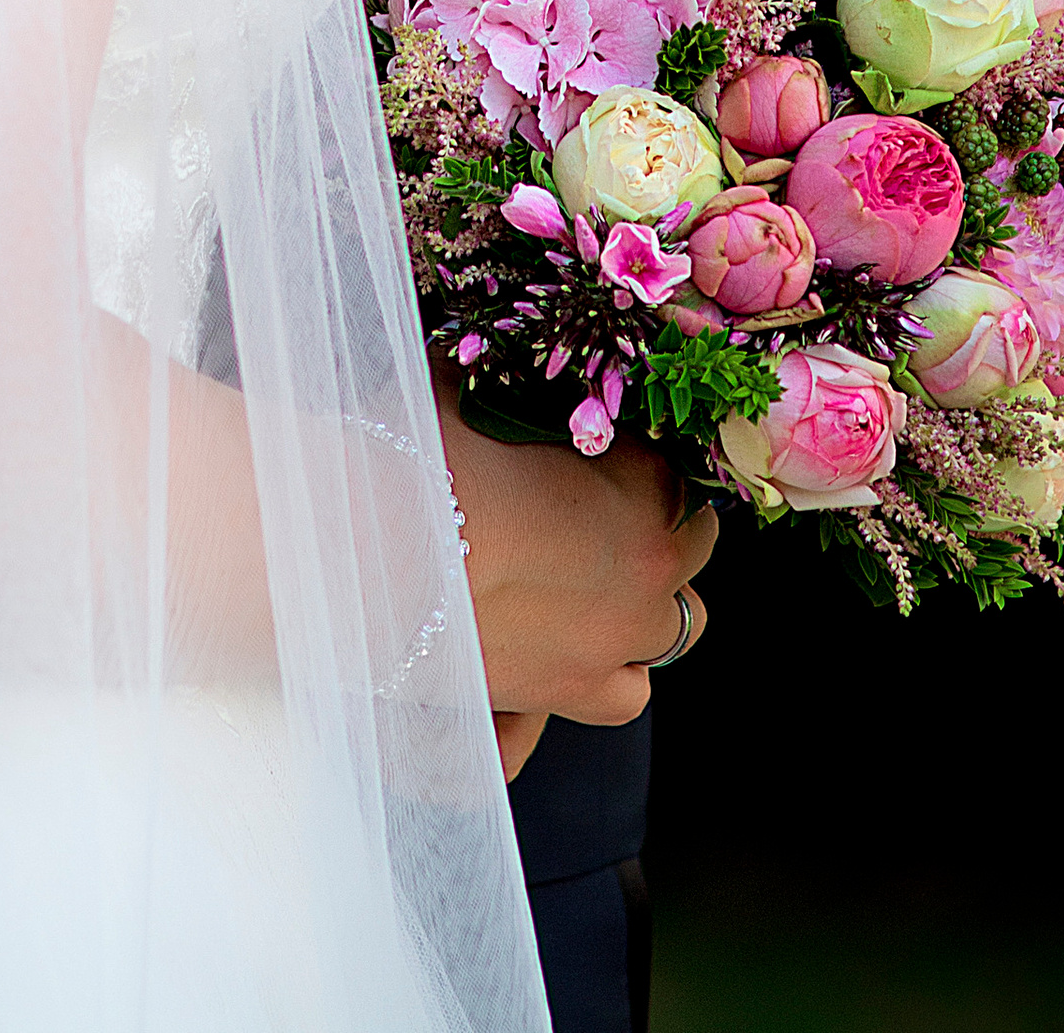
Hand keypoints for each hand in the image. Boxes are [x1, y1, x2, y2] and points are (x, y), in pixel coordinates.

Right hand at [440, 374, 717, 744]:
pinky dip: (614, 668)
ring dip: (652, 598)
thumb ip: (514, 388)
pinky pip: (627, 691)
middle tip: (596, 507)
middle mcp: (651, 563)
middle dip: (660, 522)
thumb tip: (511, 370)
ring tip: (596, 579)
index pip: (676, 463)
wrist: (367, 550)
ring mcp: (618, 636)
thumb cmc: (422, 455)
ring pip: (683, 622)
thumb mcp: (474, 389)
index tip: (594, 447)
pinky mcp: (571, 692)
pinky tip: (576, 640)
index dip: (637, 453)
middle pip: (696, 541)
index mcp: (645, 480)